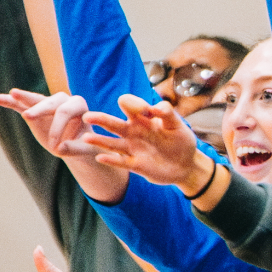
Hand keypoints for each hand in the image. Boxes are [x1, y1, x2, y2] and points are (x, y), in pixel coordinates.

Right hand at [0, 87, 103, 159]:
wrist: (76, 144)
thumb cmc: (82, 145)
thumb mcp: (83, 150)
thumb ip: (74, 148)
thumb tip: (60, 148)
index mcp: (78, 104)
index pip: (65, 112)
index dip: (58, 129)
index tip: (55, 150)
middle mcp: (63, 99)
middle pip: (49, 101)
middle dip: (39, 110)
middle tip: (28, 118)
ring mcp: (47, 102)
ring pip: (33, 99)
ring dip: (22, 98)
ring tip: (11, 94)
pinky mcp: (34, 109)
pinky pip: (19, 104)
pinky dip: (7, 101)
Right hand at [81, 95, 212, 189]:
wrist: (186, 165)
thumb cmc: (181, 141)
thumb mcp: (178, 125)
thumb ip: (167, 113)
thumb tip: (154, 107)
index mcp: (144, 119)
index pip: (130, 106)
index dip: (135, 106)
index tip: (148, 111)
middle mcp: (134, 132)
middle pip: (114, 124)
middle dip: (101, 120)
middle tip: (87, 116)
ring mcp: (133, 148)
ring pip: (112, 143)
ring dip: (99, 141)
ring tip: (85, 137)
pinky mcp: (136, 164)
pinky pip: (120, 162)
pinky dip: (111, 160)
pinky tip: (100, 157)